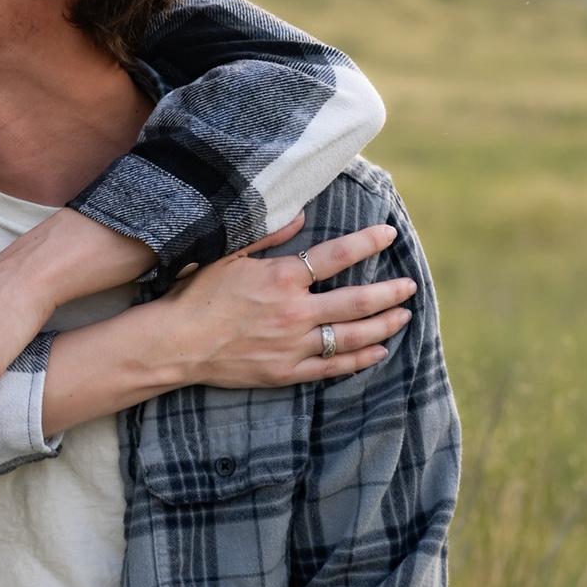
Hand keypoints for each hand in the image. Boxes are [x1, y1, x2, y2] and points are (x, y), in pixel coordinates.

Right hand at [156, 222, 413, 387]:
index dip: (366, 243)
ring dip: (383, 325)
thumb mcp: (229, 255)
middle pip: (356, 301)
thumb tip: (301, 215)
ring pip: (351, 337)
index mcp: (281, 278)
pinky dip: (360, 360)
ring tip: (403, 316)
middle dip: (389, 293)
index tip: (388, 234)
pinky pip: (334, 368)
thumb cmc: (198, 293)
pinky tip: (378, 351)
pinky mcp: (287, 372)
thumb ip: (269, 236)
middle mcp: (295, 312)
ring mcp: (294, 345)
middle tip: (409, 286)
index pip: (336, 256)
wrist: (177, 342)